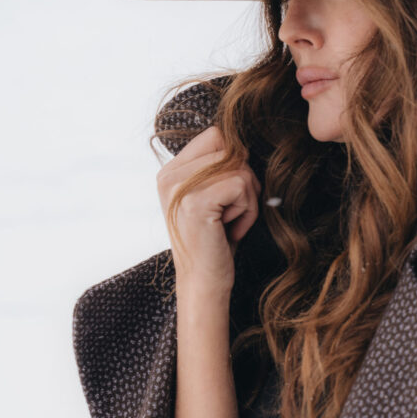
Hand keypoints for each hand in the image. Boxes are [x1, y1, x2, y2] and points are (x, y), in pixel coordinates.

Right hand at [157, 125, 262, 296]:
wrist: (203, 281)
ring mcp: (179, 187)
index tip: (228, 195)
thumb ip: (219, 166)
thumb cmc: (215, 241)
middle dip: (244, 183)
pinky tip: (229, 230)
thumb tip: (244, 142)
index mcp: (171, 170)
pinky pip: (242, 187)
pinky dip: (247, 211)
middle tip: (230, 213)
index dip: (236, 161)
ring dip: (247, 200)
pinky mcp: (195, 202)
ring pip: (240, 169)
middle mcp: (169, 175)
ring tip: (228, 223)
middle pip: (231, 150)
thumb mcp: (213, 197)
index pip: (217, 135)